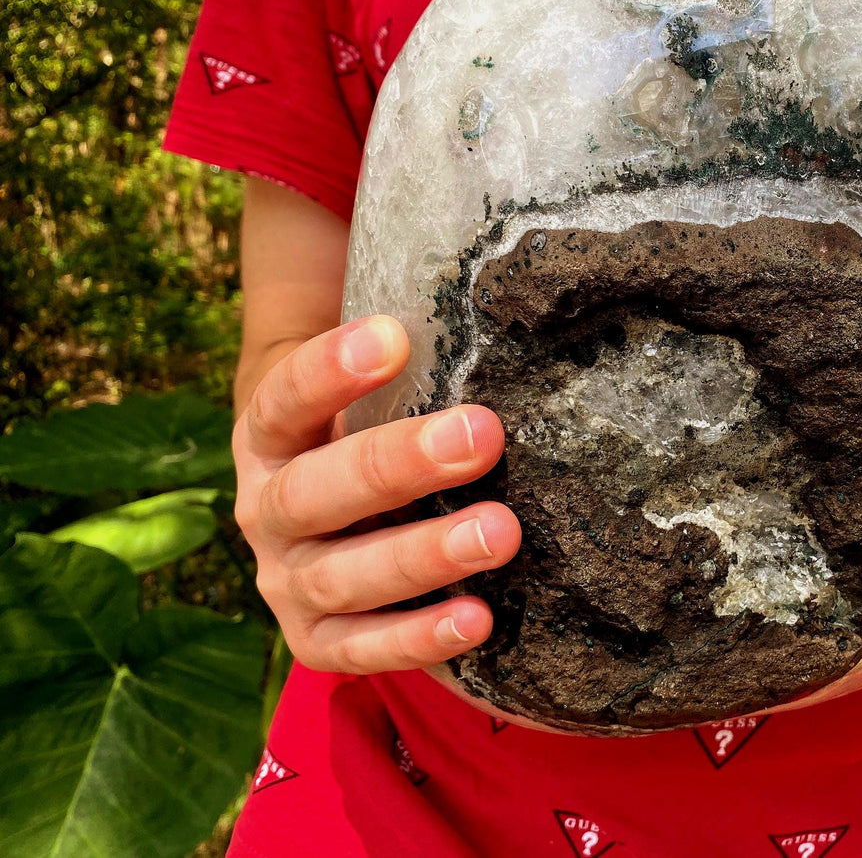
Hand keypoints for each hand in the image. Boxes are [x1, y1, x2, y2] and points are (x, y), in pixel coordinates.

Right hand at [232, 315, 520, 672]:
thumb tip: (495, 307)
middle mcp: (266, 511)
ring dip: (424, 556)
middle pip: (318, 491)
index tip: (393, 335)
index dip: (330, 369)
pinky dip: (418, 639)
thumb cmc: (366, 435)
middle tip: (483, 433)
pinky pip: (362, 649)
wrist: (327, 520)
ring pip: (344, 575)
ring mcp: (287, 583)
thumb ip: (406, 366)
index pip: (285, 400)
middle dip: (400, 464)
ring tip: (501, 533)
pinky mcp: (317, 641)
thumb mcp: (368, 400)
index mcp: (270, 439)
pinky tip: (478, 619)